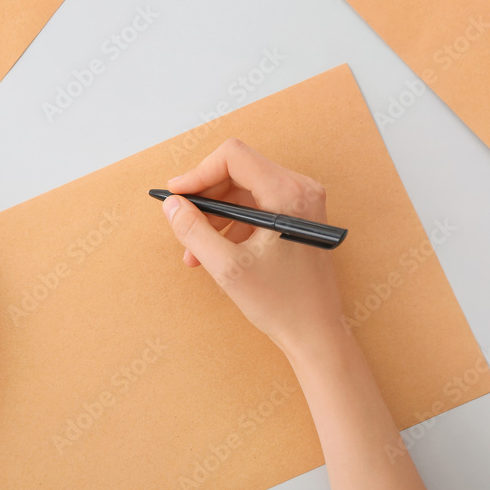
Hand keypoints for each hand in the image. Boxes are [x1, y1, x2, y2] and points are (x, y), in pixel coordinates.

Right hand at [161, 139, 346, 356]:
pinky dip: (233, 224)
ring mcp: (302, 203)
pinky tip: (217, 252)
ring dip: (215, 215)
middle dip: (206, 198)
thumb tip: (172, 205)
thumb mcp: (227, 267)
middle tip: (182, 224)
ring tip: (195, 250)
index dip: (198, 173)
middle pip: (238, 171)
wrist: (316, 333)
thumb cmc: (281, 304)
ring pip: (244, 190)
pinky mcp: (298, 217)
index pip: (233, 157)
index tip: (177, 196)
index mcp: (288, 194)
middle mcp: (300, 189)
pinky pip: (256, 207)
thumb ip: (194, 230)